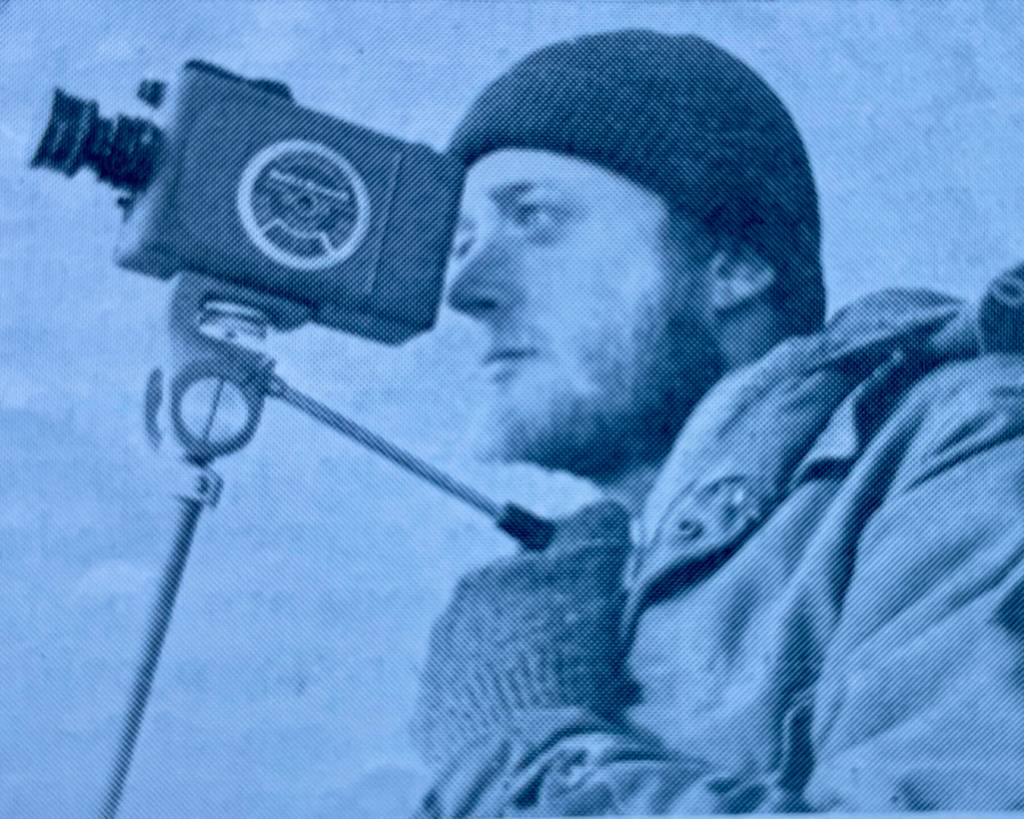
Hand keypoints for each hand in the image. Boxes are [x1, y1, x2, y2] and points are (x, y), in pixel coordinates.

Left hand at [410, 500, 632, 769]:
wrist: (525, 751)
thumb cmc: (563, 655)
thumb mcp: (592, 573)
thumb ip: (597, 528)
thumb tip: (604, 508)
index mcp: (483, 581)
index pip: (535, 570)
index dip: (574, 590)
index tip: (598, 618)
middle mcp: (451, 619)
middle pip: (511, 616)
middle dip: (545, 631)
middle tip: (585, 664)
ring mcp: (437, 673)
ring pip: (492, 660)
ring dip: (522, 671)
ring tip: (559, 701)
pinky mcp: (432, 723)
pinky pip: (474, 706)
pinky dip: (500, 711)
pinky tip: (529, 725)